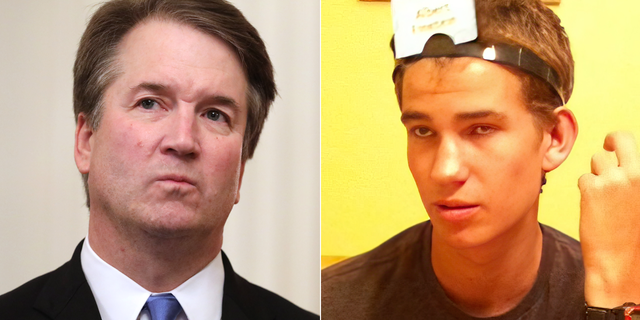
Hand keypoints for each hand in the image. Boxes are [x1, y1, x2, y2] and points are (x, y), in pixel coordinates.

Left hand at [579, 131, 639, 307]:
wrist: (621, 263)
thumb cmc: (634, 238)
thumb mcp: (639, 202)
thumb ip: (634, 181)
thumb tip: (623, 165)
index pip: (634, 144)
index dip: (621, 144)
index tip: (614, 145)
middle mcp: (636, 173)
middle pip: (619, 139)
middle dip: (611, 140)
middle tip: (606, 145)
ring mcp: (614, 179)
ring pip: (597, 160)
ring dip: (597, 174)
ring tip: (604, 199)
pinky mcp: (592, 188)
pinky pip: (584, 178)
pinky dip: (586, 190)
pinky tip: (594, 207)